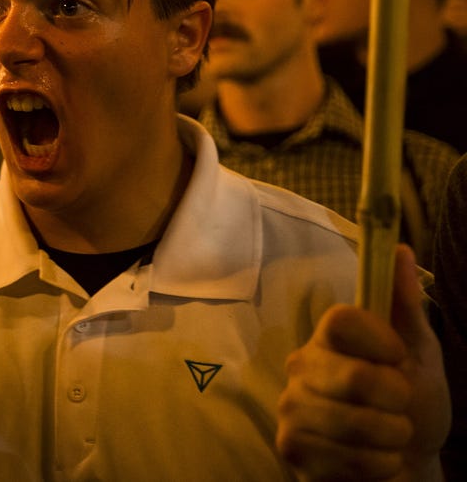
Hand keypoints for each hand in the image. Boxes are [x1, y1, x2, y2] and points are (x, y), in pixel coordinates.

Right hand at [276, 245, 449, 480]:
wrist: (408, 462)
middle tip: (399, 408)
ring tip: (389, 437)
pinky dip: (375, 464)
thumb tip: (401, 249)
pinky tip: (372, 460)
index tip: (398, 356)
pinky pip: (343, 457)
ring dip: (390, 438)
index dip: (378, 340)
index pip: (341, 319)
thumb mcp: (419, 353)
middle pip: (354, 376)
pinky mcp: (291, 446)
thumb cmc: (413, 404)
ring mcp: (291, 407)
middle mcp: (301, 366)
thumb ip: (405, 306)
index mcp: (329, 338)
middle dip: (396, 401)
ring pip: (352, 422)